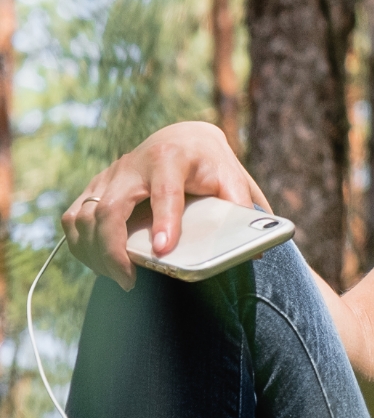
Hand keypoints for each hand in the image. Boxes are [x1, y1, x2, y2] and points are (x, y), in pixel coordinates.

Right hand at [62, 121, 270, 289]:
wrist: (184, 138)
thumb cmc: (210, 162)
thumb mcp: (232, 177)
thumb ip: (242, 207)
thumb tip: (255, 252)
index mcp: (172, 159)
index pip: (164, 191)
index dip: (164, 220)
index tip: (164, 249)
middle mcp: (134, 165)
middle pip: (110, 209)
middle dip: (113, 249)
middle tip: (130, 279)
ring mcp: (110, 176)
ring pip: (85, 217)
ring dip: (95, 253)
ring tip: (120, 276)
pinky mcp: (95, 187)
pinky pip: (74, 218)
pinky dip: (80, 245)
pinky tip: (100, 263)